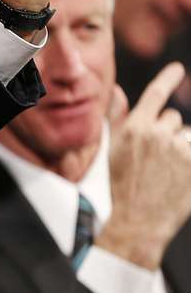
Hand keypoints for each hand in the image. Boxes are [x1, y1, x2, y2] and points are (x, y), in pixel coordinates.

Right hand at [100, 62, 190, 268]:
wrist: (134, 222)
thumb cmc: (116, 187)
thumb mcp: (109, 150)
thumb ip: (116, 117)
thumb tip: (116, 91)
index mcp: (136, 128)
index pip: (155, 94)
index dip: (168, 78)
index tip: (178, 69)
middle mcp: (160, 135)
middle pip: (172, 119)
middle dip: (166, 131)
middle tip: (152, 156)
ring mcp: (180, 151)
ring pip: (186, 136)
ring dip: (179, 147)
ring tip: (164, 170)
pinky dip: (187, 160)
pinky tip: (176, 176)